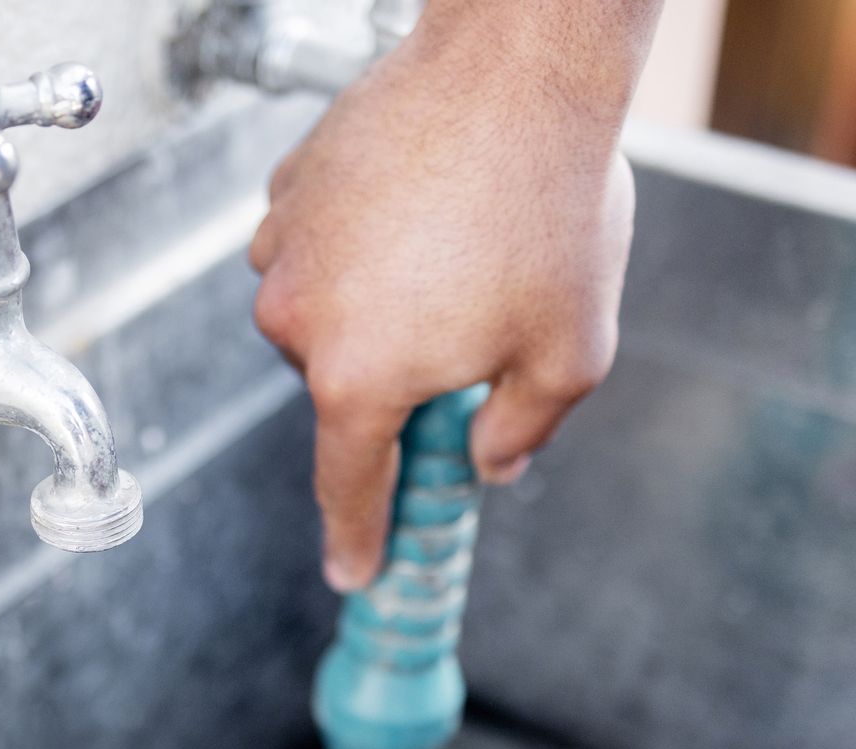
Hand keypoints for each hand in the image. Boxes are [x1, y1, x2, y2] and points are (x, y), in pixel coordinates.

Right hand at [249, 1, 643, 590]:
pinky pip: (314, 245)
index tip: (353, 572)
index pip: (347, 487)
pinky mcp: (289, 188)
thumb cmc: (547, 208)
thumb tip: (489, 462)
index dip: (356, 539)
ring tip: (456, 254)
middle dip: (397, 379)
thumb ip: (522, 431)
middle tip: (470, 336)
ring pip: (321, 314)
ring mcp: (285, 247)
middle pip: (339, 389)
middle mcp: (298, 319)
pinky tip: (424, 212)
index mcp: (357, 380)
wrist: (516, 70)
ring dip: (374, 308)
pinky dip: (358, 246)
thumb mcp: (570, 353)